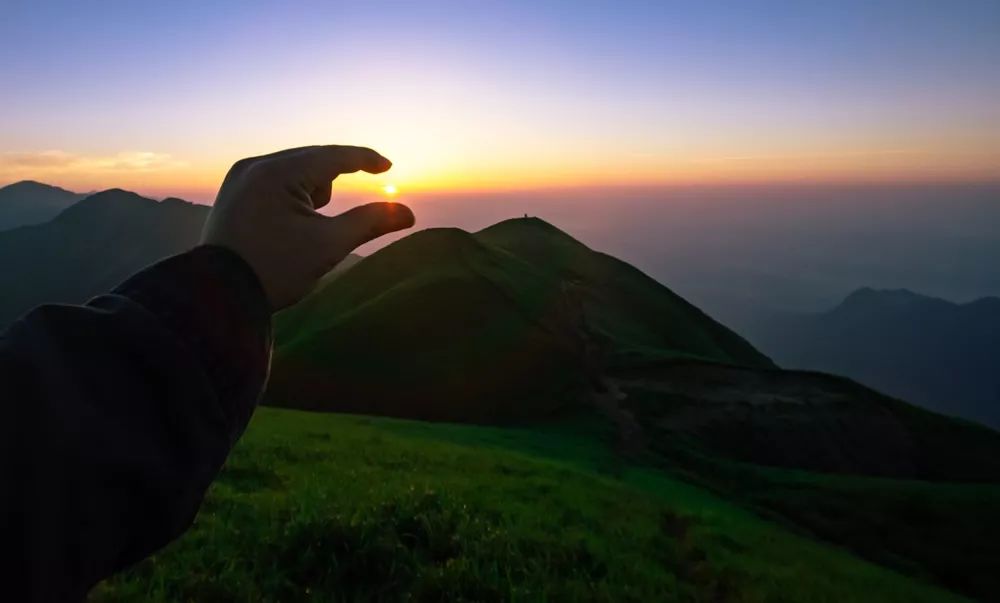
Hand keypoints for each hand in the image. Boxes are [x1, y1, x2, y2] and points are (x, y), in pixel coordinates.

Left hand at [201, 145, 414, 309]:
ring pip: (293, 171)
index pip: (331, 156)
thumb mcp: (328, 246)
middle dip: (332, 182)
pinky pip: (274, 181)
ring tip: (304, 229)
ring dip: (311, 191)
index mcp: (276, 173)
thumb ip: (370, 222)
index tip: (388, 166)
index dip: (364, 159)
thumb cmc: (275, 271)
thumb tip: (408, 214)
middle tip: (333, 217)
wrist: (216, 297)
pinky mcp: (233, 192)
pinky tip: (289, 224)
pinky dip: (292, 195)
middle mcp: (254, 166)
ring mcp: (240, 177)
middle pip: (311, 160)